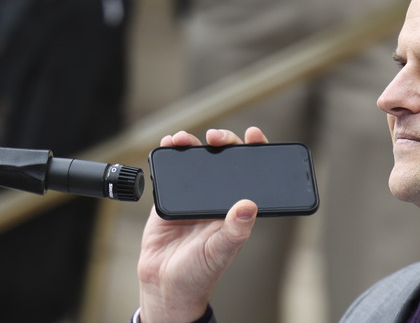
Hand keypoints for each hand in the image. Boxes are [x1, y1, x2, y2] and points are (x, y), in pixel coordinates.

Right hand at [137, 127, 267, 322]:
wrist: (165, 285)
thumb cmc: (200, 272)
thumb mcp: (221, 251)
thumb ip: (235, 230)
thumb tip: (249, 205)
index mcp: (237, 208)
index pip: (251, 172)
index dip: (254, 150)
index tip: (253, 135)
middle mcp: (218, 198)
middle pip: (224, 159)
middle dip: (222, 141)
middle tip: (216, 137)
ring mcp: (194, 196)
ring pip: (197, 161)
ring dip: (192, 144)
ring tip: (184, 138)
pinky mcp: (171, 198)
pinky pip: (171, 172)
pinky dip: (170, 156)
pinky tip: (168, 144)